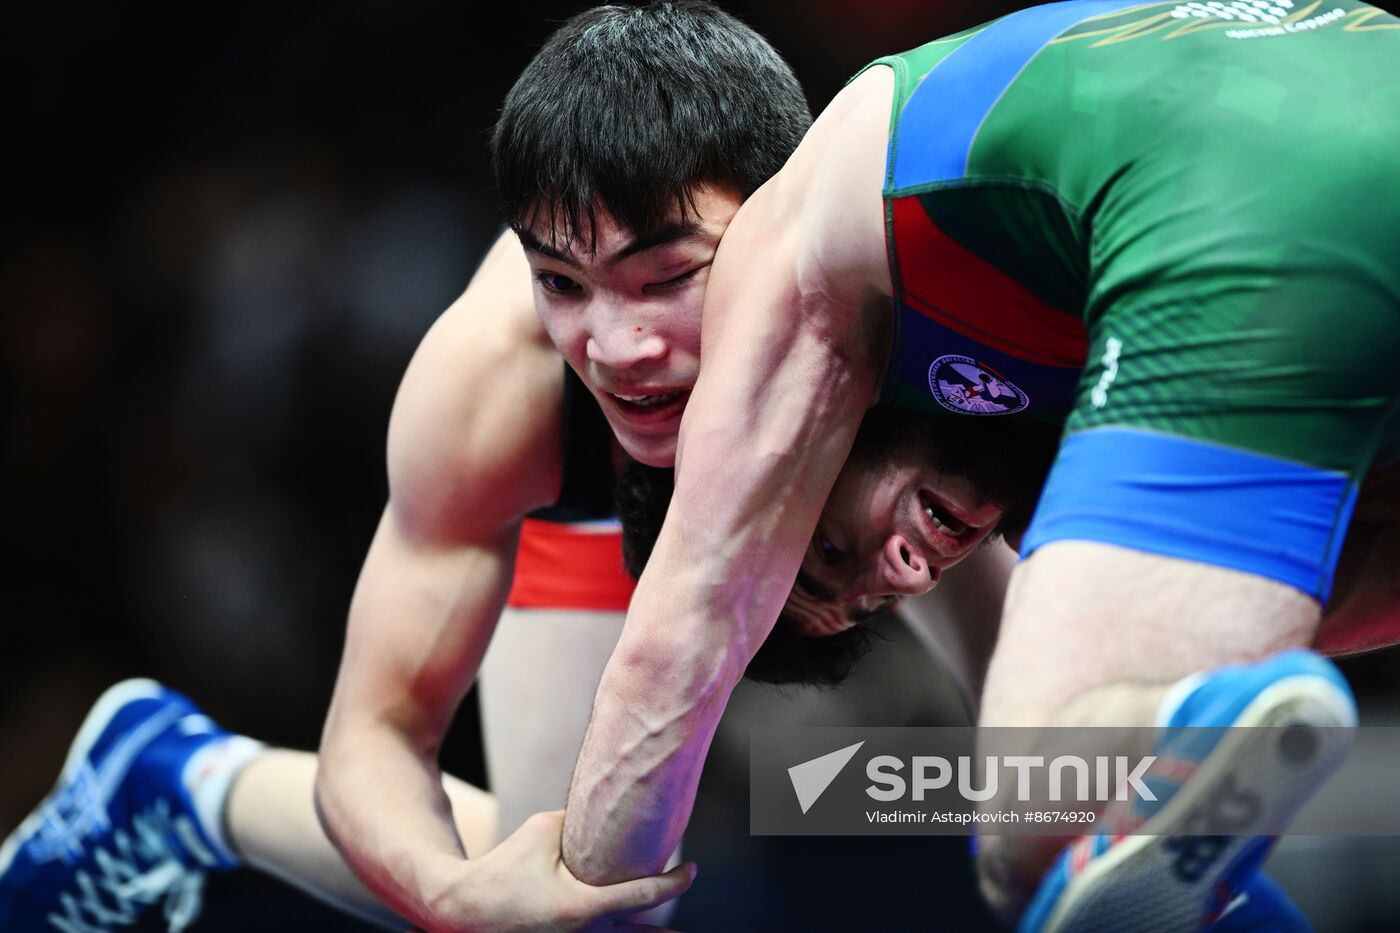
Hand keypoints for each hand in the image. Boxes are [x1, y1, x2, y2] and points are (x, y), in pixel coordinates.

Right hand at [419, 810, 694, 931]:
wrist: (464, 910)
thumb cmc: (504, 867)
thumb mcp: (542, 831)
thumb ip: (579, 823)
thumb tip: (606, 811)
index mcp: (584, 907)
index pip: (645, 896)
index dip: (675, 882)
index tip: (692, 870)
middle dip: (669, 929)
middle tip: (688, 901)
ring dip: (642, 930)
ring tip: (669, 929)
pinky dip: (614, 929)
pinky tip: (626, 921)